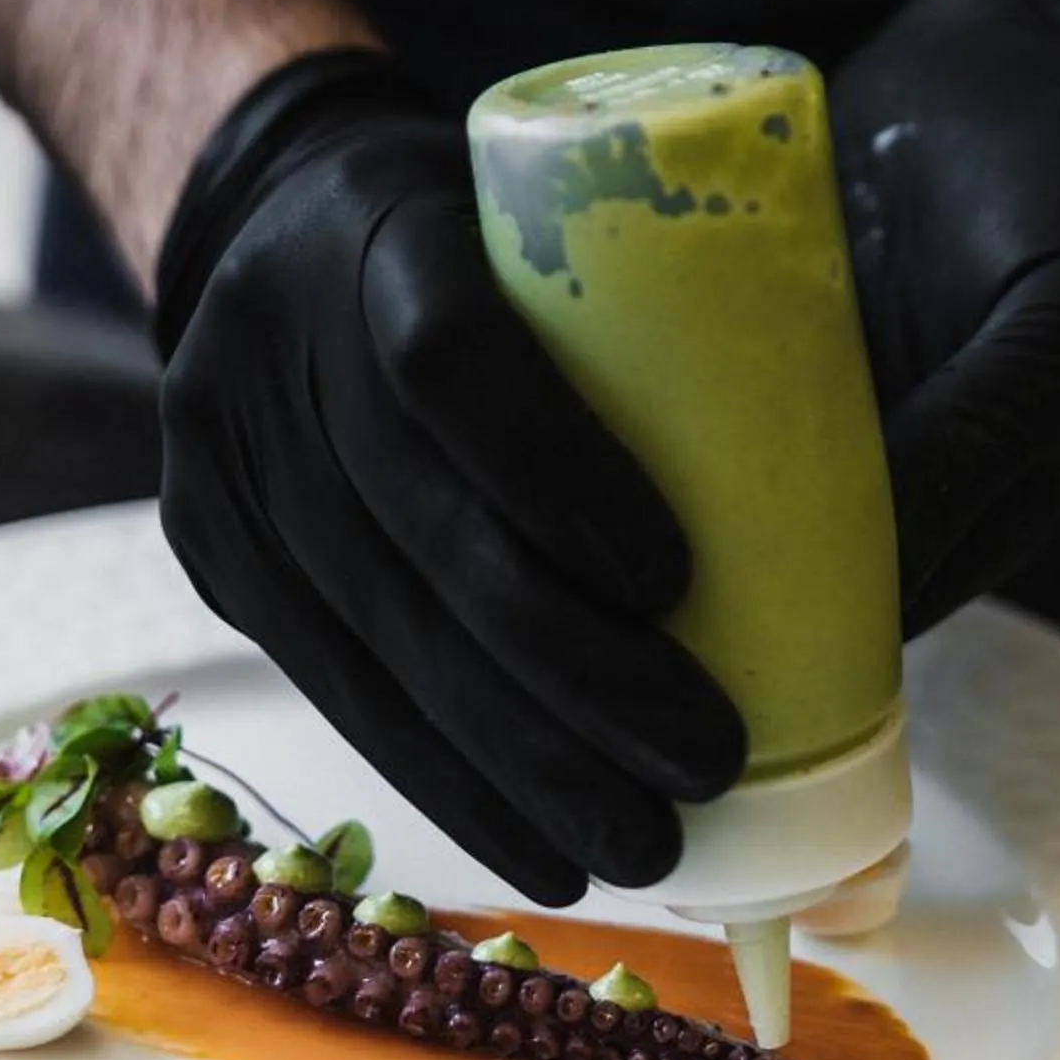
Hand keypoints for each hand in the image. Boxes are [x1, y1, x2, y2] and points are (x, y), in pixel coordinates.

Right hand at [153, 50, 745, 902]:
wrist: (276, 218)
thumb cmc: (482, 222)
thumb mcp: (547, 212)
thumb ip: (648, 301)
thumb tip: (846, 457)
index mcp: (373, 226)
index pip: (451, 364)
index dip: (558, 476)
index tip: (679, 576)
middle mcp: (273, 344)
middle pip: (427, 536)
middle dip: (574, 676)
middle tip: (707, 757)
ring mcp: (223, 460)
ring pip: (383, 642)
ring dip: (523, 764)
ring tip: (648, 843)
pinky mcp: (213, 554)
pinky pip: (339, 688)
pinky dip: (447, 778)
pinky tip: (537, 848)